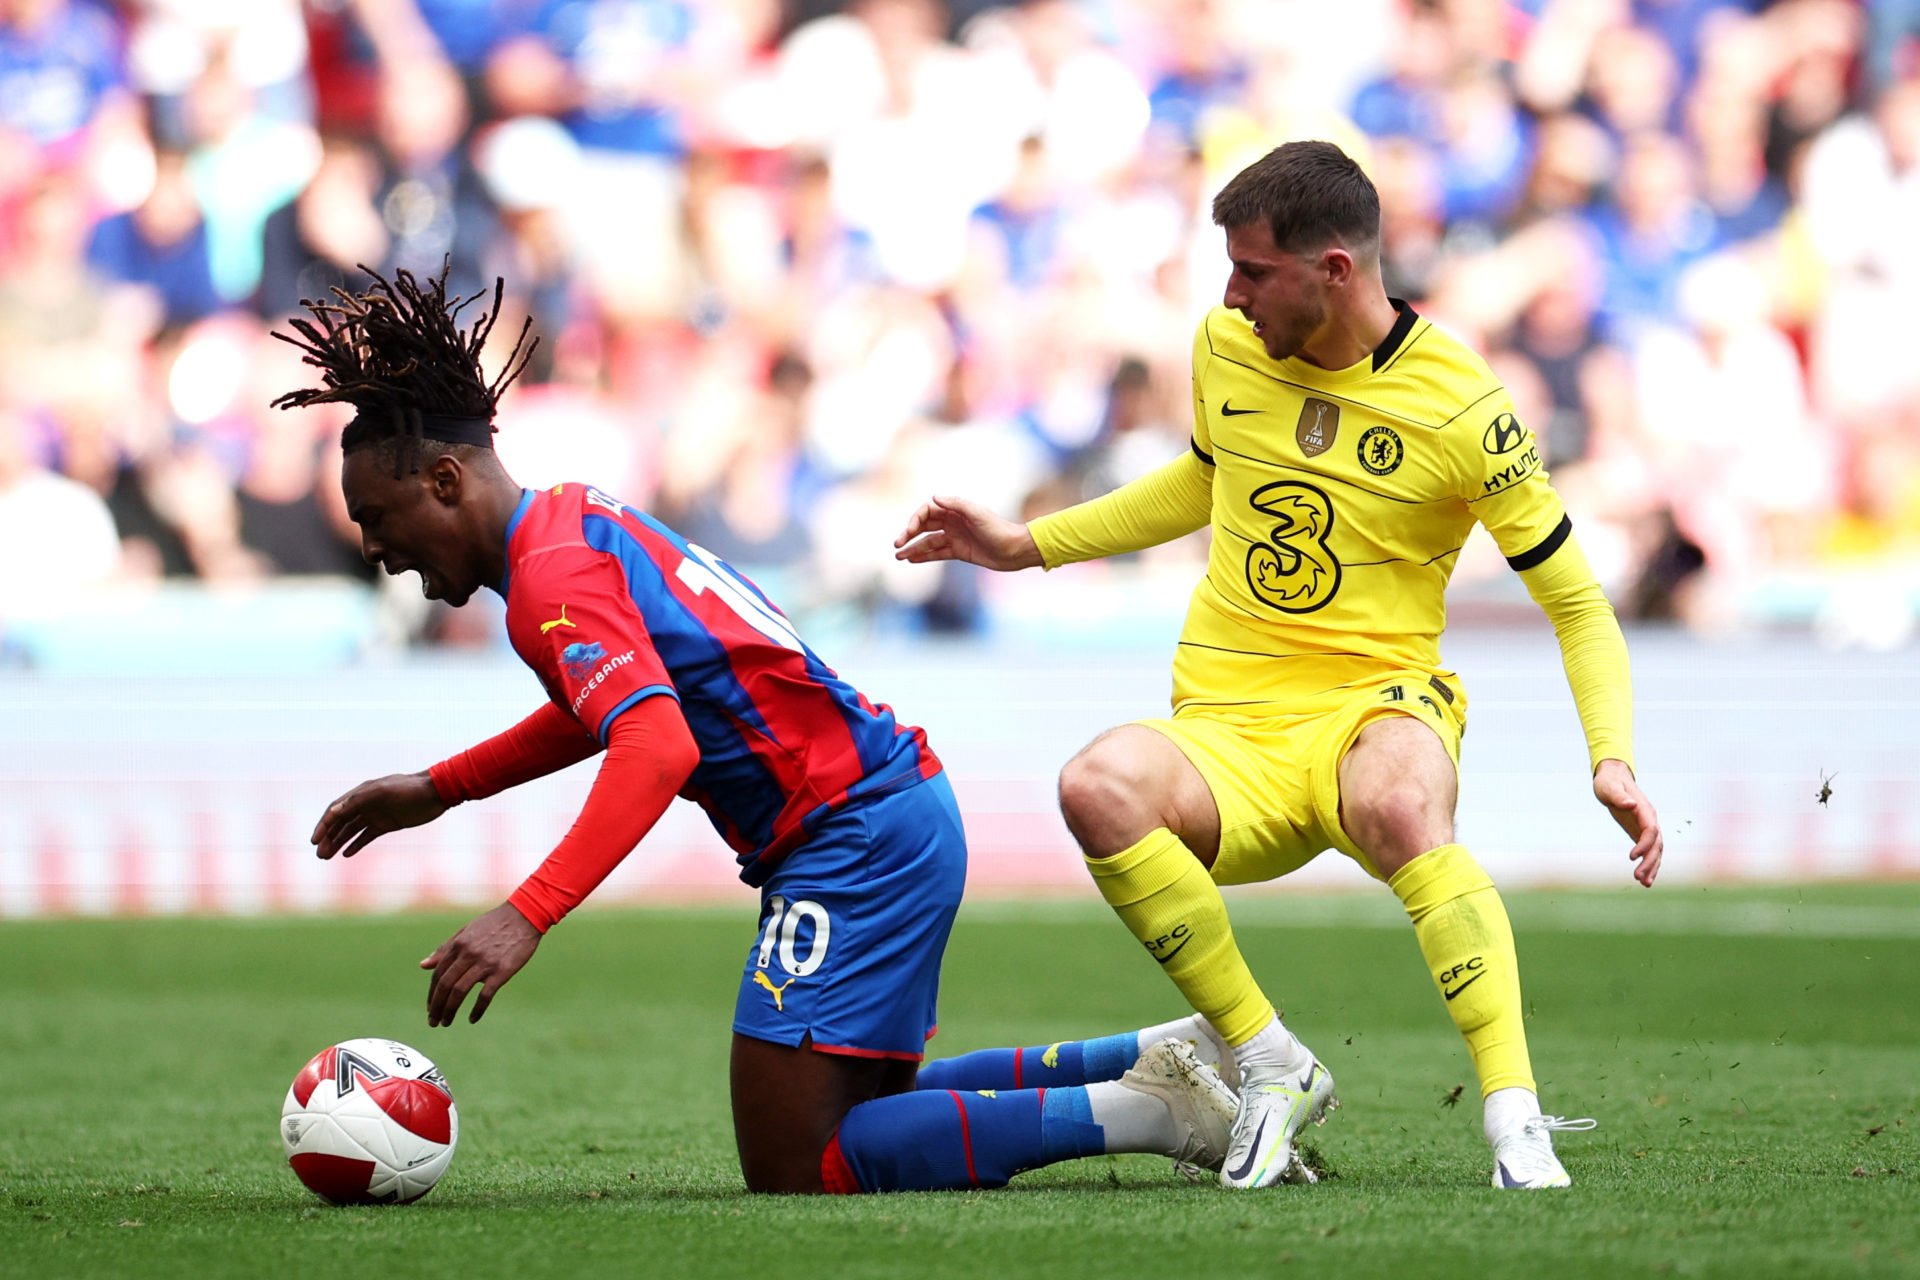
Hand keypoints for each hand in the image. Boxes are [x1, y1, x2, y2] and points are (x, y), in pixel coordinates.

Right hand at [310, 771, 446, 858]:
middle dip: (328, 838)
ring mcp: (376, 814)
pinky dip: (356, 844)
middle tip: (319, 855)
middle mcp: (366, 804)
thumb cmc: (409, 790)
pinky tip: (346, 854)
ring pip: (351, 831)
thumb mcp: (383, 793)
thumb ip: (358, 801)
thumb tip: (333, 812)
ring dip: (338, 843)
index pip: (336, 811)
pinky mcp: (388, 824)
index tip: (314, 841)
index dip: (323, 825)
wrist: (436, 792)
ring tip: (326, 857)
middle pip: (341, 823)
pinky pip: (367, 836)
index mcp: (361, 794)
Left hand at [420, 902, 541, 1025]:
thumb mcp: (466, 932)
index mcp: (459, 945)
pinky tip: (472, 1019)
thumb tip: (423, 966)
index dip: (432, 994)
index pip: (438, 974)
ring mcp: (485, 963)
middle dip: (436, 1006)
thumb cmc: (495, 923)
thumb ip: (445, 949)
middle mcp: (468, 954)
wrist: (525, 915)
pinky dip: (477, 1010)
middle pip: (445, 985)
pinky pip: (485, 995)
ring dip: (449, 1010)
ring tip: (446, 1022)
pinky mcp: (502, 971)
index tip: (431, 1008)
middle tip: (433, 1022)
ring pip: (459, 991)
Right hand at [893, 495, 1043, 570]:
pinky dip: (924, 556)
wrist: (1015, 550)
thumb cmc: (998, 530)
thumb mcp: (978, 514)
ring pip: (928, 541)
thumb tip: (934, 497)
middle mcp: (952, 522)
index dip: (915, 520)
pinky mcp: (959, 551)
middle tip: (896, 545)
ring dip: (913, 548)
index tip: (909, 531)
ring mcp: (955, 537)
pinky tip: (911, 560)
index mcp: (955, 510)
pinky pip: (937, 553)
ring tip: (898, 556)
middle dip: (909, 534)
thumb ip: (956, 504)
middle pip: (924, 526)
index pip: (927, 512)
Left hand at [1593, 758, 1661, 886]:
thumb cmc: (1609, 781)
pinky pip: (1648, 851)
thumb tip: (1631, 804)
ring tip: (1644, 883)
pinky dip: (1648, 864)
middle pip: (1656, 844)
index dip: (1644, 844)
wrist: (1613, 777)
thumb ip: (1619, 796)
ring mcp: (1647, 827)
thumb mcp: (1609, 787)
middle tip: (1638, 877)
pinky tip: (1643, 879)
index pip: (1650, 830)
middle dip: (1649, 861)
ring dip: (1652, 867)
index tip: (1631, 857)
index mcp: (1645, 810)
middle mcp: (1650, 820)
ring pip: (1656, 851)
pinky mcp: (1640, 832)